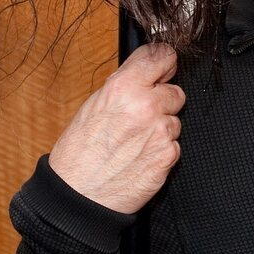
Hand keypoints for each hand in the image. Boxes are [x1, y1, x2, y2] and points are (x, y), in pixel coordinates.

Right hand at [48, 42, 185, 213]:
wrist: (78, 197)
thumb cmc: (78, 154)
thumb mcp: (92, 107)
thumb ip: (123, 87)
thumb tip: (144, 74)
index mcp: (122, 88)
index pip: (161, 55)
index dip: (164, 62)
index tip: (163, 66)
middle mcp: (145, 105)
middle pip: (176, 90)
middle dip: (162, 101)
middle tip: (141, 116)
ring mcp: (160, 131)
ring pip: (175, 119)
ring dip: (162, 128)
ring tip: (135, 141)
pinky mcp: (168, 155)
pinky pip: (174, 144)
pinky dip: (161, 150)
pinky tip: (140, 156)